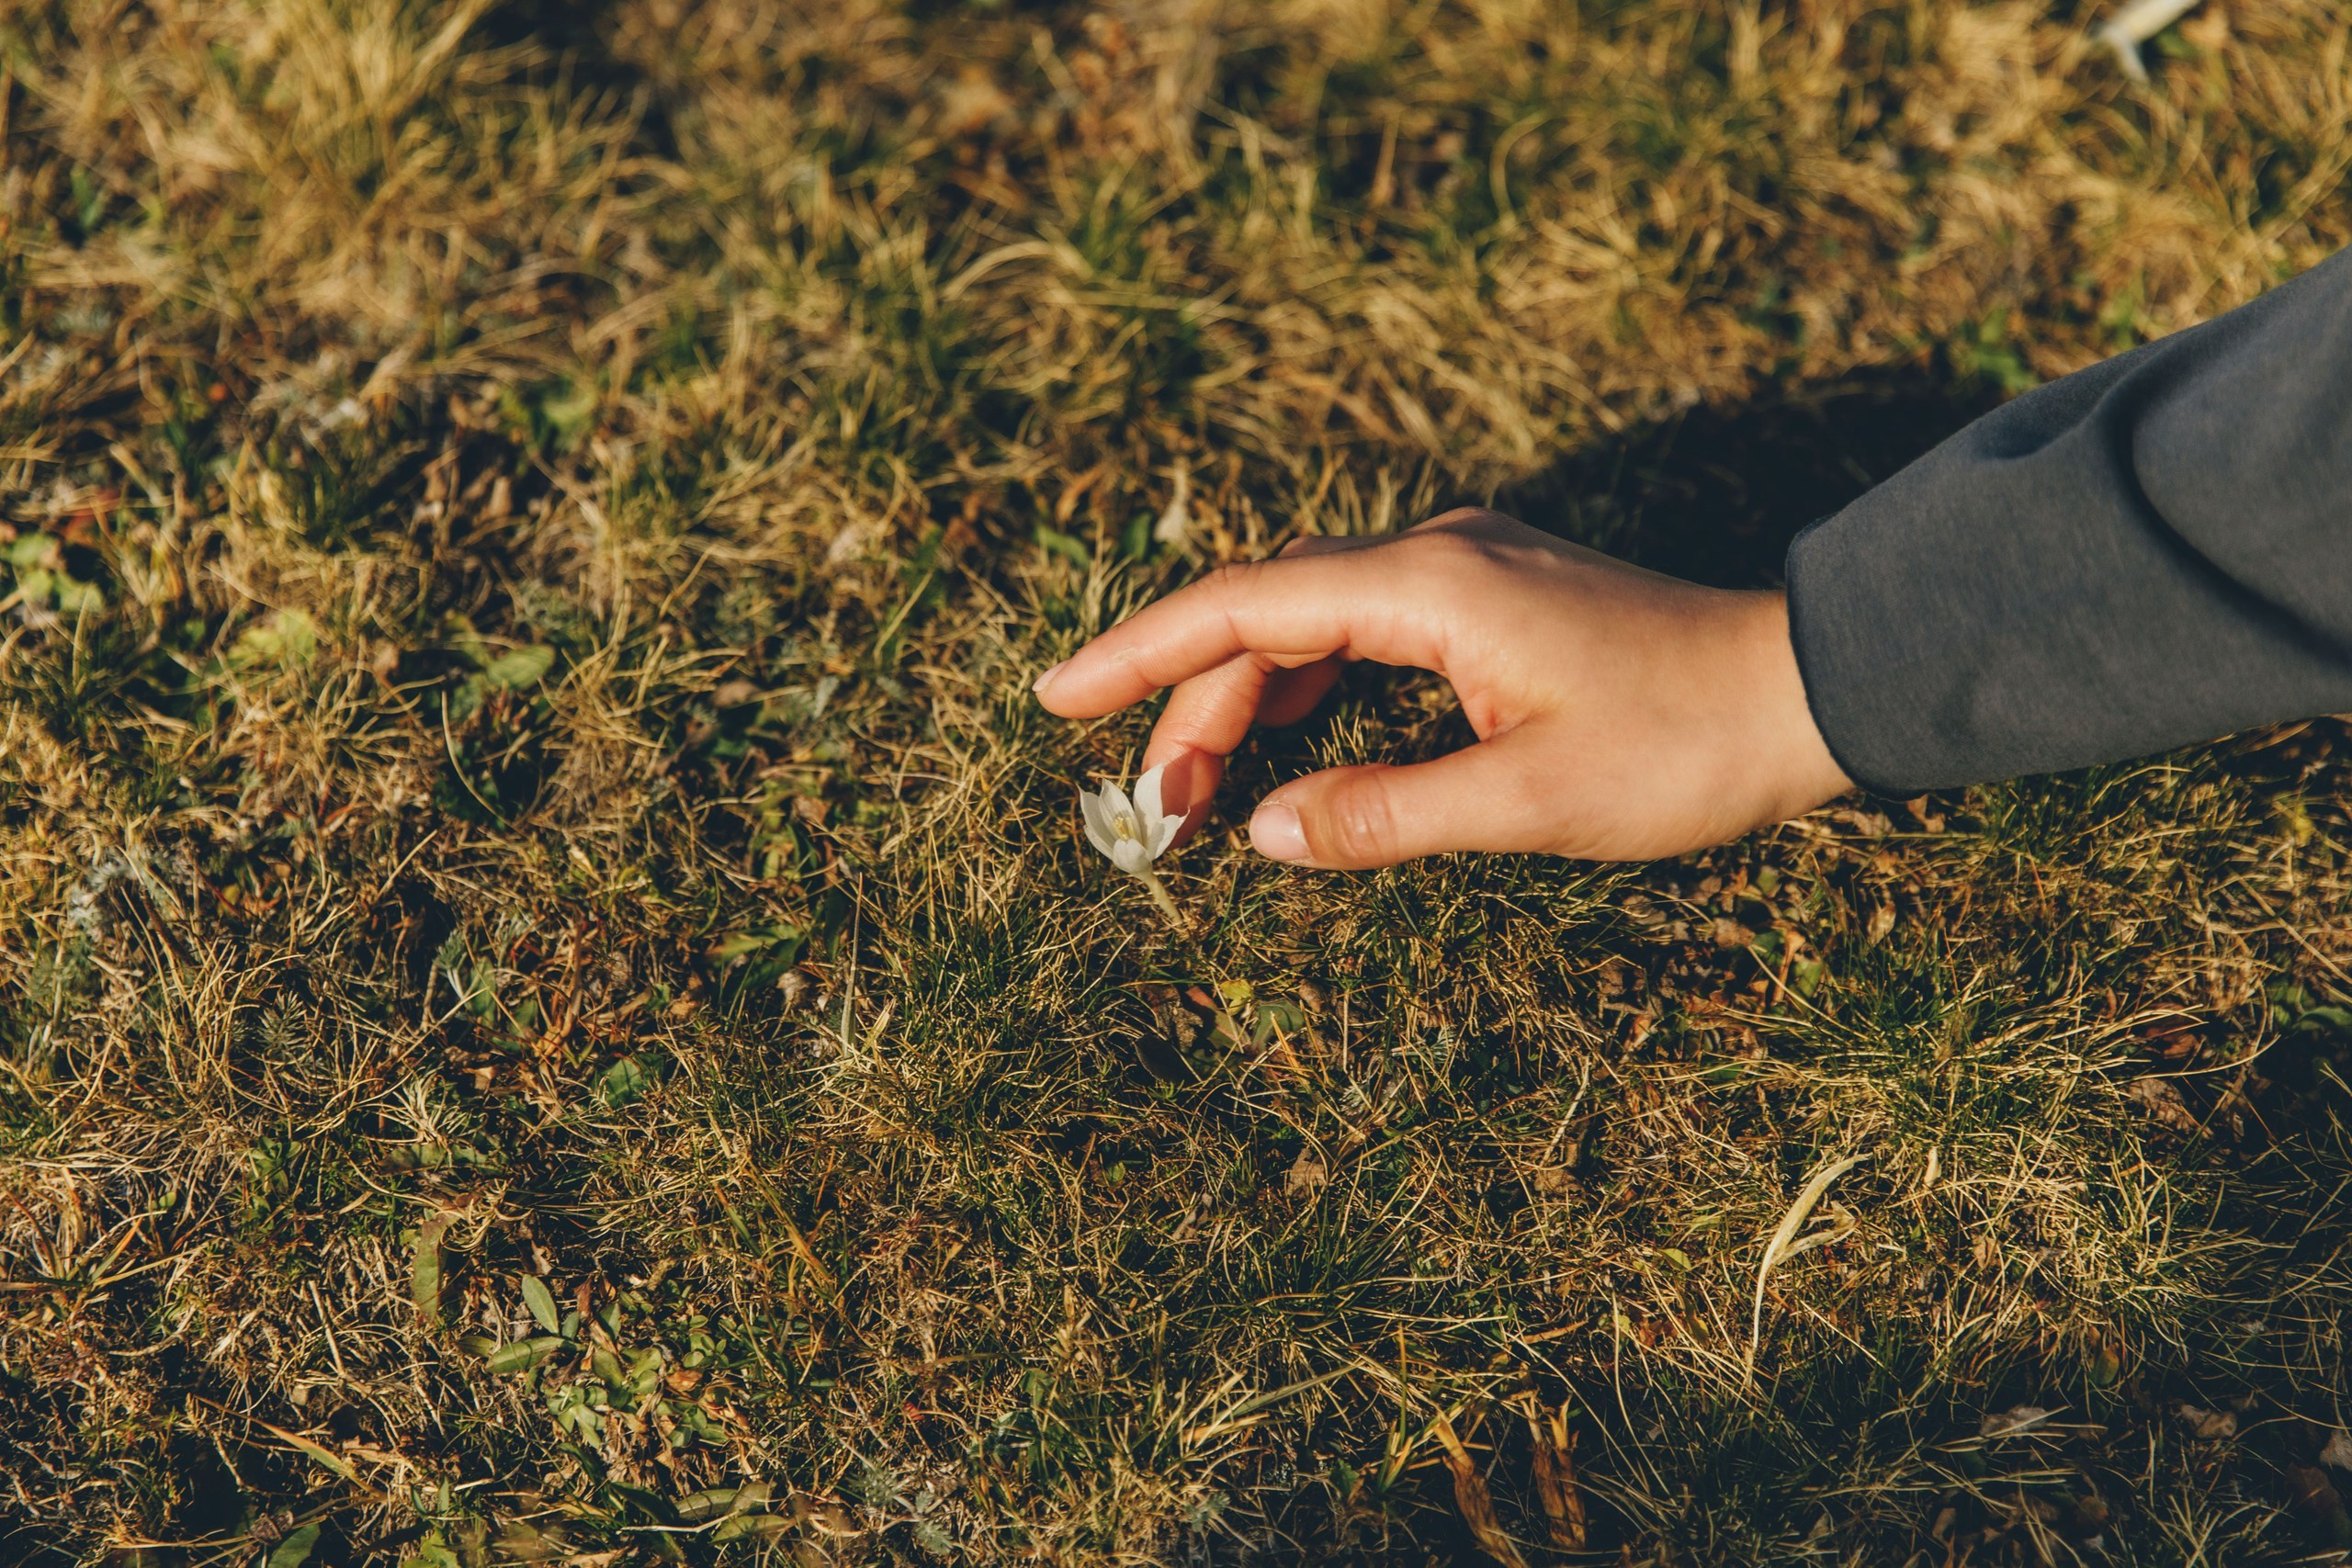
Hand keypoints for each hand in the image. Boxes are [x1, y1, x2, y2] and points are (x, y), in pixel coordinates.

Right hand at [1032, 508, 1852, 866]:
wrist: (1805, 690)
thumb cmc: (1682, 745)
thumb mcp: (1526, 802)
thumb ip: (1380, 814)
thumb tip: (1257, 829)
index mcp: (1431, 588)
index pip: (1244, 606)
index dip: (1140, 653)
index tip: (1056, 698)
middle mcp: (1436, 556)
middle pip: (1265, 613)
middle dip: (1190, 706)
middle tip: (1151, 814)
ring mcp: (1465, 571)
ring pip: (1310, 620)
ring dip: (1245, 700)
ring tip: (1197, 794)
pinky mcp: (1490, 600)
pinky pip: (1361, 629)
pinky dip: (1306, 686)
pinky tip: (1285, 745)